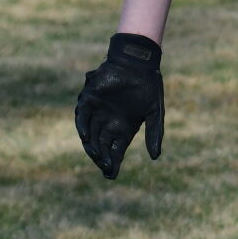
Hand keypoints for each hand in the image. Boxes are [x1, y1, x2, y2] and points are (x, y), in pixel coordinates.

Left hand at [75, 33, 163, 179]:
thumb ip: (154, 133)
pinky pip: (82, 116)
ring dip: (91, 147)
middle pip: (101, 147)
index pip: (115, 151)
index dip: (113, 164)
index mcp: (123, 128)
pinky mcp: (89, 99)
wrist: (139, 62)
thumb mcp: (155, 112)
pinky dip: (82, 126)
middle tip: (105, 168)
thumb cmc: (148, 85)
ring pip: (89, 135)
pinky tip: (85, 137)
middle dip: (102, 159)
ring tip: (97, 157)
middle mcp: (109, 123)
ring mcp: (98, 112)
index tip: (111, 176)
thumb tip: (155, 157)